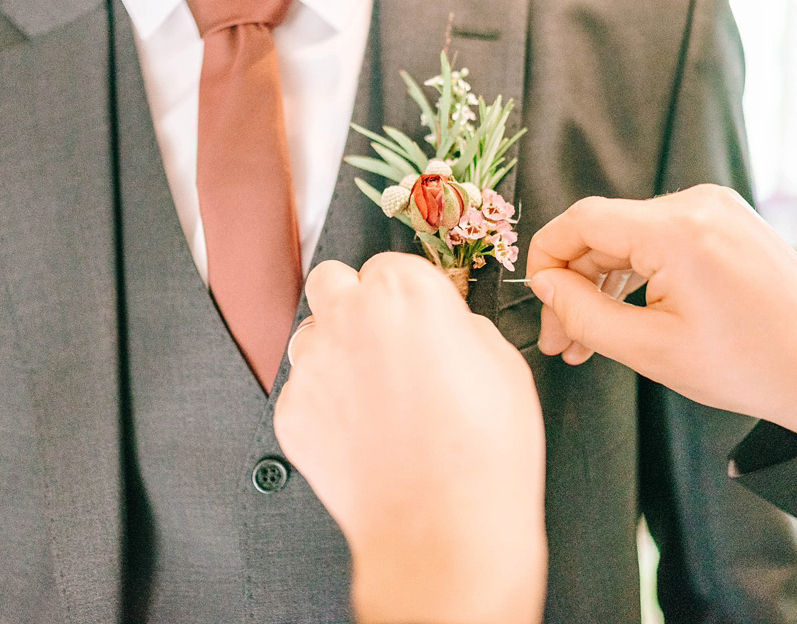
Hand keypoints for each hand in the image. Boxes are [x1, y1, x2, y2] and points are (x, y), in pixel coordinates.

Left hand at [273, 253, 546, 623]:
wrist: (443, 531)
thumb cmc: (485, 452)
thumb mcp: (505, 365)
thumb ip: (461, 327)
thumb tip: (444, 329)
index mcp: (406, 290)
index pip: (390, 263)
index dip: (408, 294)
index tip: (420, 319)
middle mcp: (350, 315)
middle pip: (331, 281)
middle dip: (353, 302)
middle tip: (384, 340)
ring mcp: (313, 364)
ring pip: (309, 335)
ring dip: (335, 351)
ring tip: (374, 395)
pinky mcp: (291, 411)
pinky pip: (303, 392)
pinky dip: (325, 407)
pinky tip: (363, 436)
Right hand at [525, 186, 796, 441]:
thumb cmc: (748, 366)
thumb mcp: (650, 350)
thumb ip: (584, 314)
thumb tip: (545, 286)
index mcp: (677, 230)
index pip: (581, 221)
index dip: (546, 258)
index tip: (540, 303)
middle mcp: (697, 204)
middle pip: (605, 231)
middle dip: (576, 285)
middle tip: (562, 341)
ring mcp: (718, 208)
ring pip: (633, 236)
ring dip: (606, 283)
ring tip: (591, 341)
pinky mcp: (730, 220)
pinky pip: (665, 238)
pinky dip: (640, 272)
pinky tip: (629, 315)